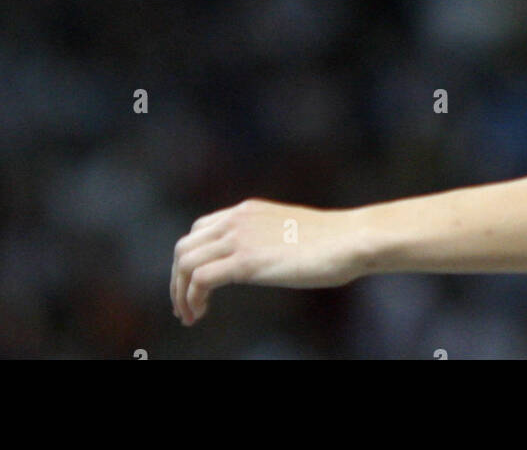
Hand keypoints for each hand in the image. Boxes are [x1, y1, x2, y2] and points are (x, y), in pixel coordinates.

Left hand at [170, 198, 363, 324]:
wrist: (349, 240)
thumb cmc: (331, 242)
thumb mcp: (288, 233)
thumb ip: (267, 240)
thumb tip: (265, 259)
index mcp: (246, 211)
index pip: (200, 230)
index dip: (191, 260)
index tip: (195, 287)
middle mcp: (237, 220)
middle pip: (185, 247)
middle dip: (178, 279)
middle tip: (186, 307)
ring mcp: (240, 239)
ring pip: (186, 263)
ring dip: (180, 292)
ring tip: (190, 315)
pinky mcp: (246, 262)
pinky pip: (201, 279)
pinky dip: (192, 298)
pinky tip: (201, 313)